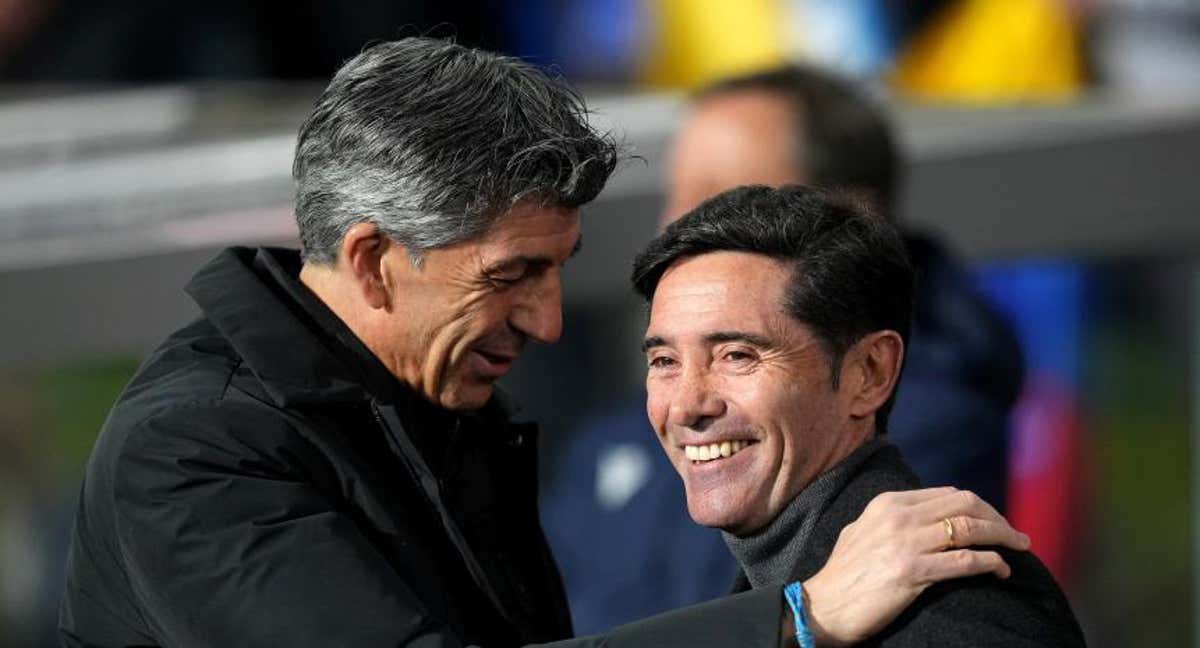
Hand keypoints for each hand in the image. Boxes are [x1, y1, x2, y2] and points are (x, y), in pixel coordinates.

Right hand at [801, 487, 1029, 646]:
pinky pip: (965, 561)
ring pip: (970, 529)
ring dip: (1002, 537)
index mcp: (888, 504)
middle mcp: (899, 517)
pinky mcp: (912, 572)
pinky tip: (1000, 570)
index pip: (948, 493)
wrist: (822, 607)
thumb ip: (892, 519)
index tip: (995, 522)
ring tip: (1019, 549)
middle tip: (1015, 535)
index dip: (980, 506)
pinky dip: (990, 563)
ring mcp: (905, 543)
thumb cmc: (843, 575)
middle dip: (998, 518)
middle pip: (965, 504)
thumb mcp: (862, 531)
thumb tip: (926, 516)